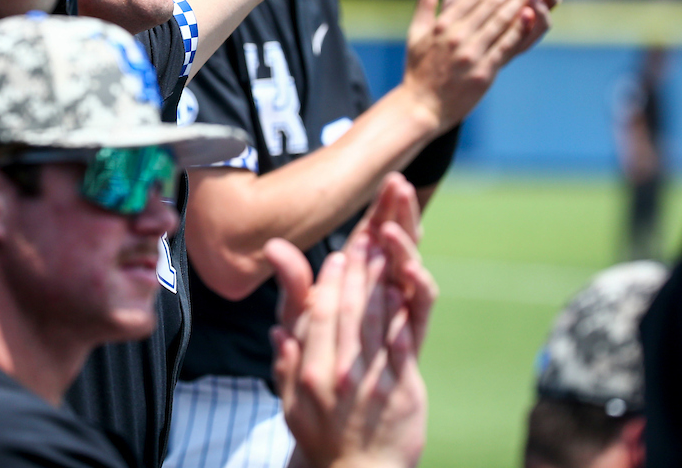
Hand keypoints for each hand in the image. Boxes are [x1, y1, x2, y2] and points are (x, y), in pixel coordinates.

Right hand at [267, 223, 433, 467]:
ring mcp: (374, 382)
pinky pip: (400, 346)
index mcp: (311, 373)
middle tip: (364, 243)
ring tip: (383, 255)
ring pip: (376, 323)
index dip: (329, 283)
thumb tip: (278, 331)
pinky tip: (400, 293)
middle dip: (357, 272)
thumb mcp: (292, 404)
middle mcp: (342, 374)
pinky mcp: (403, 391)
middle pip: (349, 311)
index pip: (320, 315)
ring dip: (379, 284)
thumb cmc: (322, 437)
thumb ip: (286, 364)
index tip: (336, 257)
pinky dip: (399, 317)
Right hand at [403, 0, 533, 131]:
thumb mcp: (415, 34)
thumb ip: (425, 4)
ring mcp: (471, 55)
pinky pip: (507, 46)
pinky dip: (520, 29)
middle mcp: (457, 37)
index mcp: (442, 25)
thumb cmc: (418, 70)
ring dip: (520, 3)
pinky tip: (532, 17)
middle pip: (491, 4)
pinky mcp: (484, 72)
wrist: (421, 107)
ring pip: (501, 21)